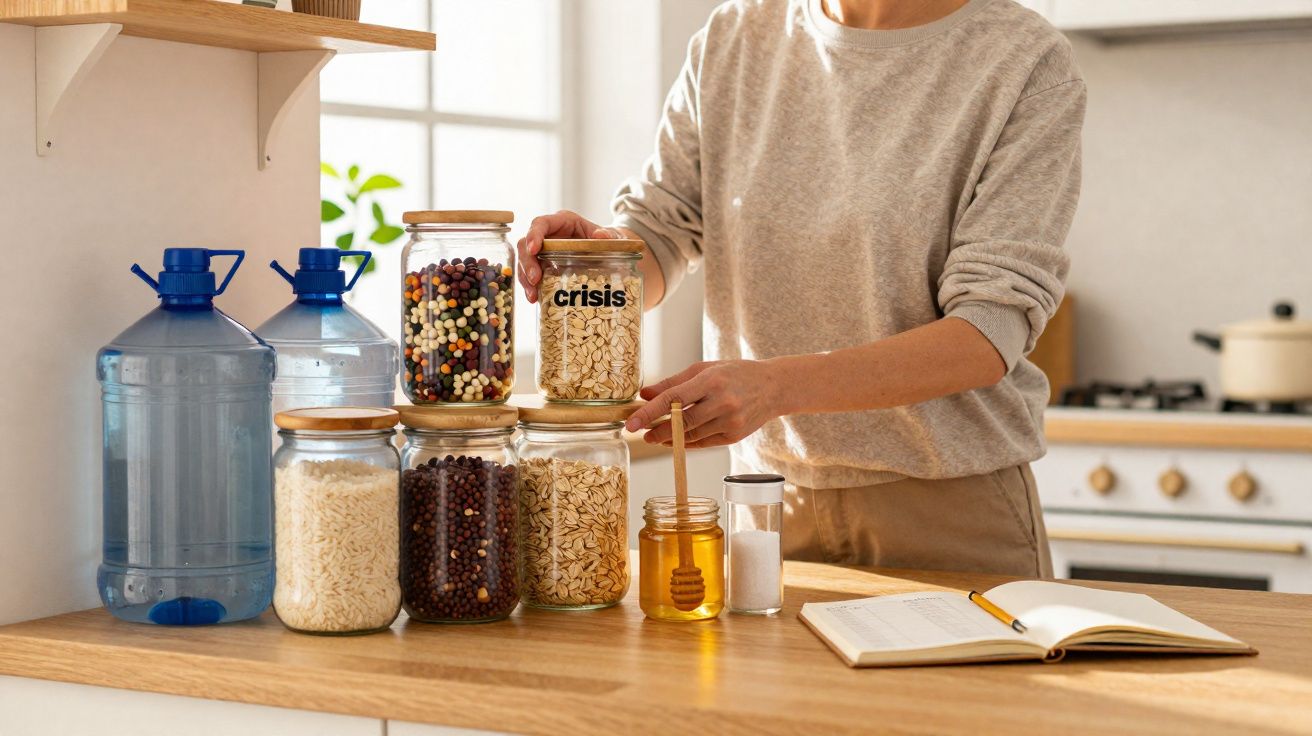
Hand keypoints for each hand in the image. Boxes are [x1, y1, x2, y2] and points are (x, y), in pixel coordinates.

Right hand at [516, 210, 626, 302]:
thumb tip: (602, 237)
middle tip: (535, 279)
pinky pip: (530, 275)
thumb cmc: (606, 240)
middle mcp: (548, 234)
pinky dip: (530, 287)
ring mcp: (543, 250)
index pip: (540, 223)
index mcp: (561, 221)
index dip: (534, 235)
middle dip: (528, 262)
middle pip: (526, 244)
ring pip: (524, 261)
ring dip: (525, 278)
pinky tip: (535, 298)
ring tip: (533, 295)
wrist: (607, 250)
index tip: (534, 249)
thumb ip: (607, 236)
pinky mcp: (543, 265)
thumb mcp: (610, 236)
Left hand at [625, 360, 789, 448]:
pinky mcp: (735, 436)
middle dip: (656, 430)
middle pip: (682, 422)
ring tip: (654, 435)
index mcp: (712, 380)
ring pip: (691, 436)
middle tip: (640, 433)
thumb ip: (673, 382)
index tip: (631, 423)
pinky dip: (686, 442)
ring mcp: (730, 421)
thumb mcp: (704, 369)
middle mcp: (722, 402)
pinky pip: (703, 443)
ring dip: (669, 438)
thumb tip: (644, 394)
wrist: (774, 387)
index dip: (649, 412)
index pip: (674, 398)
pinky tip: (674, 439)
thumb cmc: (735, 374)